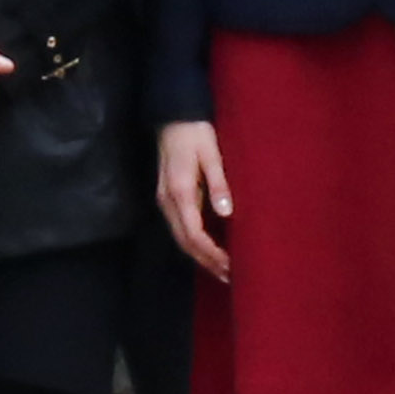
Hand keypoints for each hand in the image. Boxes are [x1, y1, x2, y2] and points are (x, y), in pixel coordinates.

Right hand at [158, 120, 232, 279]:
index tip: (229, 266)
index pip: (194, 234)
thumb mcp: (212, 155)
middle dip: (206, 261)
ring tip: (221, 270)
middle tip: (229, 277)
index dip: (211, 253)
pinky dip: (194, 243)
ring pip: (180, 238)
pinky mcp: (168, 197)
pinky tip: (208, 249)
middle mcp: (167, 201)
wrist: (173, 116)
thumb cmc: (196, 133)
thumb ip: (219, 184)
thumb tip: (226, 213)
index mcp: (180, 192)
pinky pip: (180, 228)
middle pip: (185, 242)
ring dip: (199, 256)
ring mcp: (164, 200)